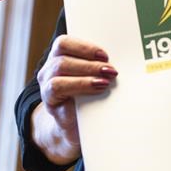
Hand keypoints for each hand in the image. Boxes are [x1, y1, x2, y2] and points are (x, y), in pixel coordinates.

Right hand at [31, 35, 116, 163]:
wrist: (78, 128)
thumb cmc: (91, 98)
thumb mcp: (97, 78)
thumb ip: (102, 66)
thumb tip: (123, 58)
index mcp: (60, 58)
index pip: (64, 43)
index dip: (84, 46)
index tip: (105, 55)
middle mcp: (50, 69)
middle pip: (62, 56)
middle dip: (90, 62)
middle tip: (111, 70)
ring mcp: (47, 86)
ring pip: (59, 71)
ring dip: (86, 74)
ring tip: (105, 80)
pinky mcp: (50, 103)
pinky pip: (58, 89)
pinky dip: (80, 86)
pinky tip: (97, 89)